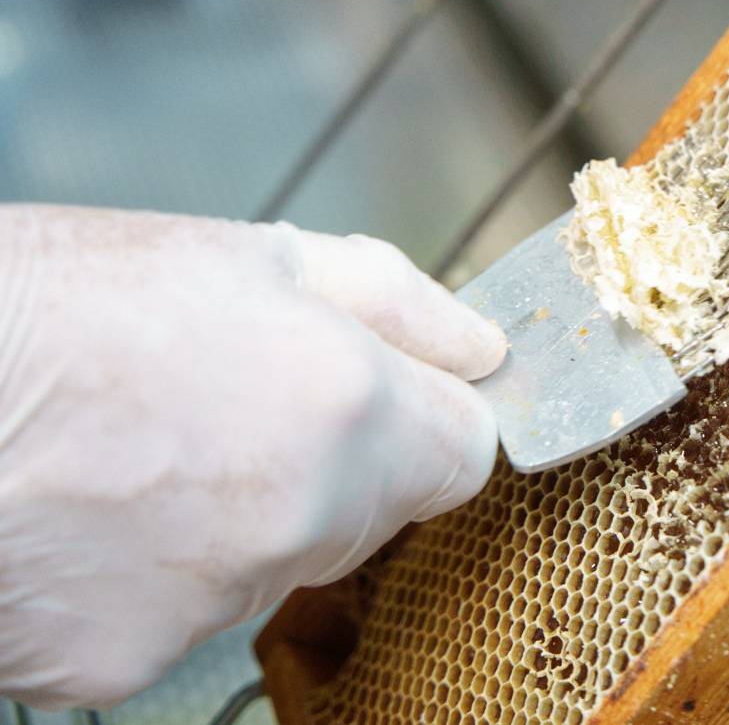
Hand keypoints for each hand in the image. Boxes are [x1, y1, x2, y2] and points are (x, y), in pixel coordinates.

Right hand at [0, 205, 506, 709]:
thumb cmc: (58, 305)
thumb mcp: (247, 254)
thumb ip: (397, 303)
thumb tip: (480, 347)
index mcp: (345, 406)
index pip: (464, 452)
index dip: (423, 415)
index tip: (382, 394)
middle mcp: (298, 519)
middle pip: (373, 511)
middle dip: (333, 460)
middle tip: (226, 398)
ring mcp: (211, 602)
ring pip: (275, 562)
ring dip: (237, 514)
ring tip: (138, 445)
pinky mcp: (122, 665)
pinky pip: (178, 617)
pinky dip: (148, 576)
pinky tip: (90, 510)